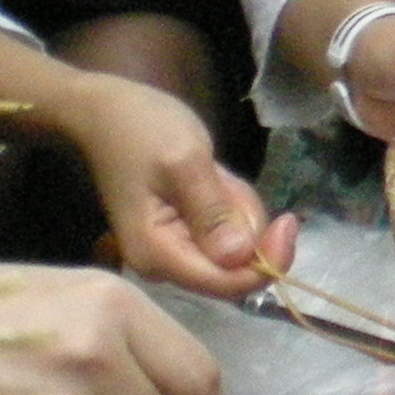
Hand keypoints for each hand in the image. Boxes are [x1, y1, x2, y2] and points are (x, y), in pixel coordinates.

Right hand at [55, 73, 281, 299]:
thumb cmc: (142, 129)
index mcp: (157, 254)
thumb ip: (212, 212)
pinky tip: (211, 176)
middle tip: (224, 178)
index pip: (226, 283)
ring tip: (212, 172)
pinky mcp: (181, 233)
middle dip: (245, 222)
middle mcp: (163, 263)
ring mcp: (171, 249)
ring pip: (235, 244)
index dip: (266, 261)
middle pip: (235, 266)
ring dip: (237, 206)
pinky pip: (224, 228)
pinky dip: (229, 202)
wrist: (106, 111)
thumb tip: (239, 259)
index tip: (288, 221)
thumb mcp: (185, 162)